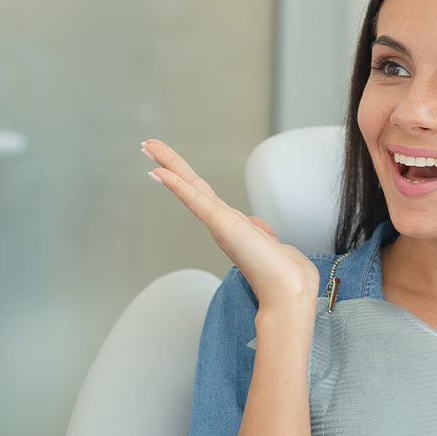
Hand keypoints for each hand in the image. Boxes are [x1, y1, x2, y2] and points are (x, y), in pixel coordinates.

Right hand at [143, 139, 319, 315]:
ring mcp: (219, 223)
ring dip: (169, 165)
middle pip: (191, 184)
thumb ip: (262, 232)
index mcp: (232, 225)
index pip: (204, 193)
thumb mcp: (272, 244)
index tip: (169, 165)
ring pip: (190, 186)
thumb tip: (259, 226)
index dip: (186, 177)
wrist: (288, 289)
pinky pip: (195, 200)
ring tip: (148, 147)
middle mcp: (222, 222)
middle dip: (170, 163)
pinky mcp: (221, 224)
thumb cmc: (283, 274)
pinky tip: (160, 172)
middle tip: (148, 146)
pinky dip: (177, 186)